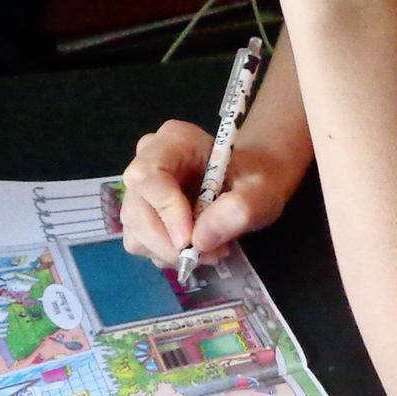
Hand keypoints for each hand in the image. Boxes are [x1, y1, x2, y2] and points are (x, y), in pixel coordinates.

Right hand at [117, 120, 304, 268]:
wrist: (251, 183)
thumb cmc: (255, 179)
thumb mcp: (261, 191)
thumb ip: (238, 209)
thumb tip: (199, 240)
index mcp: (175, 140)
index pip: (149, 175)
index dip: (166, 210)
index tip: (191, 240)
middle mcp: (148, 159)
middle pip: (136, 209)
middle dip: (168, 243)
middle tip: (208, 255)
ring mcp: (141, 189)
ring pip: (135, 231)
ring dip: (170, 252)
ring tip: (210, 252)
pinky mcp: (141, 214)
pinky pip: (140, 243)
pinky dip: (167, 255)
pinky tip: (196, 249)